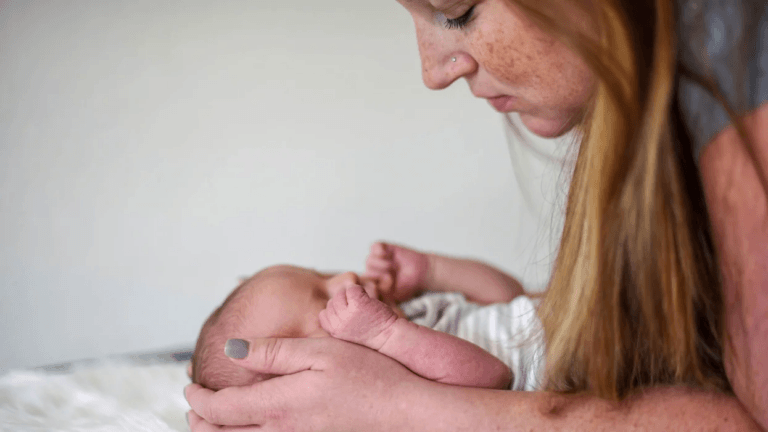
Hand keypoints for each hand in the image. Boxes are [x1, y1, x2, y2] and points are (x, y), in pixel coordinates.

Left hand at [185, 337, 423, 431]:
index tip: (189, 384)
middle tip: (194, 404)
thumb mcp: (321, 351)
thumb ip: (274, 352)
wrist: (408, 413)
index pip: (220, 410)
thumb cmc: (372, 377)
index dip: (198, 399)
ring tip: (213, 418)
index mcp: (280, 405)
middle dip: (201, 422)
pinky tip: (253, 425)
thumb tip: (232, 349)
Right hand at [319, 283, 398, 349]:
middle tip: (357, 310)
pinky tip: (368, 300)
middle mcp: (339, 323)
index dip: (334, 311)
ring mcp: (348, 313)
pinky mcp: (359, 304)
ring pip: (340, 294)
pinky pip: (352, 288)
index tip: (346, 315)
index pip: (323, 314)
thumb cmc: (369, 335)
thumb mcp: (346, 334)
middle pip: (332, 302)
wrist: (388, 338)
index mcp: (334, 332)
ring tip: (363, 306)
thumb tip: (327, 307)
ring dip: (351, 296)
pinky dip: (360, 290)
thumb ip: (336, 323)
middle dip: (343, 303)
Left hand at [364, 242, 430, 301]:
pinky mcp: (381, 247)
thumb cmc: (406, 286)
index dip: (374, 286)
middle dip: (380, 276)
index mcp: (371, 284)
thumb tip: (370, 289)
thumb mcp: (392, 297)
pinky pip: (374, 247)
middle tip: (393, 277)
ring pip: (369, 260)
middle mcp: (371, 271)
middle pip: (366, 273)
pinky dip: (380, 251)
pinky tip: (389, 255)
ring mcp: (375, 259)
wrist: (420, 274)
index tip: (387, 288)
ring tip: (394, 268)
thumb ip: (378, 294)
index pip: (363, 285)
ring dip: (383, 265)